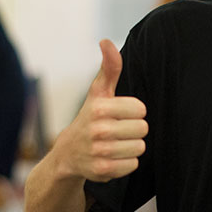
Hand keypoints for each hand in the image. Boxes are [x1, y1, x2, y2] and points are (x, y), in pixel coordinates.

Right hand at [57, 39, 147, 181]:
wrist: (68, 153)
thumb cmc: (90, 118)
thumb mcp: (98, 93)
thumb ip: (109, 68)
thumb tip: (106, 41)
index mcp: (100, 108)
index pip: (141, 109)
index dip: (134, 112)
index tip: (120, 114)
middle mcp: (98, 130)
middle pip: (143, 129)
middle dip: (133, 130)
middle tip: (118, 131)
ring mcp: (100, 151)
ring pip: (140, 147)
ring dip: (131, 146)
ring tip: (116, 144)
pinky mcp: (103, 171)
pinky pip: (133, 165)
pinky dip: (126, 163)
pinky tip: (113, 158)